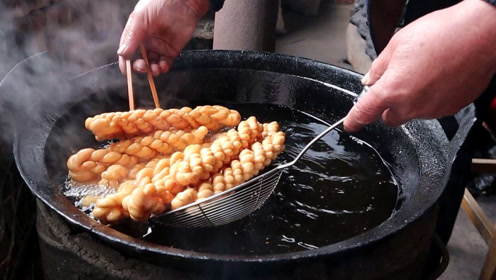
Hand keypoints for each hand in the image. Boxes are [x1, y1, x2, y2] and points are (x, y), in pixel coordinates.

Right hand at [117, 0, 209, 74]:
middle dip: (140, 67)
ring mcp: (159, 46)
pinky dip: (163, 68)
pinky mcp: (171, 50)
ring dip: (152, 70)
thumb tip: (122, 53)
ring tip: (155, 68)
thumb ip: (132, 36)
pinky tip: (163, 66)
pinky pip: (165, 63)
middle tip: (143, 67)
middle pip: (139, 60)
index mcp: (135, 33)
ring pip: (152, 64)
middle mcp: (146, 42)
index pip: (127, 51)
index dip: (125, 62)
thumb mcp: (141, 18)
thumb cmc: (159, 3)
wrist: (183, 2)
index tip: (126, 71)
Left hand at [344, 0, 495, 132]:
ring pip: (412, 113)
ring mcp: (432, 110)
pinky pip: (432, 109)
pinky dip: (430, 99)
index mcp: (392, 90)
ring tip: (423, 73)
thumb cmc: (442, 34)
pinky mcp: (450, 109)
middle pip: (389, 118)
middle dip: (387, 106)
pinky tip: (437, 78)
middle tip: (396, 84)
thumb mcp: (398, 44)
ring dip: (411, 100)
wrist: (480, 33)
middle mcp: (411, 105)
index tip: (350, 124)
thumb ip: (379, 67)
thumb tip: (370, 79)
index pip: (364, 113)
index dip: (354, 120)